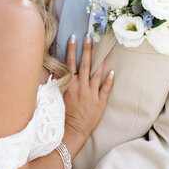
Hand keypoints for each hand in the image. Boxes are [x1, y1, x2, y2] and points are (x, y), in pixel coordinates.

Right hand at [62, 34, 113, 151]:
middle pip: (85, 64)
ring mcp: (92, 94)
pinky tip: (113, 71)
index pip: (71, 62)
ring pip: (97, 73)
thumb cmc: (62, 115)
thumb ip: (58, 82)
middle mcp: (81, 86)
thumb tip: (55, 68)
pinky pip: (106, 89)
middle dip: (87, 49)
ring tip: (104, 49)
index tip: (74, 37)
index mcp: (69, 84)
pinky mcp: (100, 102)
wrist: (71, 131)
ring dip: (100, 60)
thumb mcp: (56, 96)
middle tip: (90, 37)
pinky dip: (110, 80)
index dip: (72, 49)